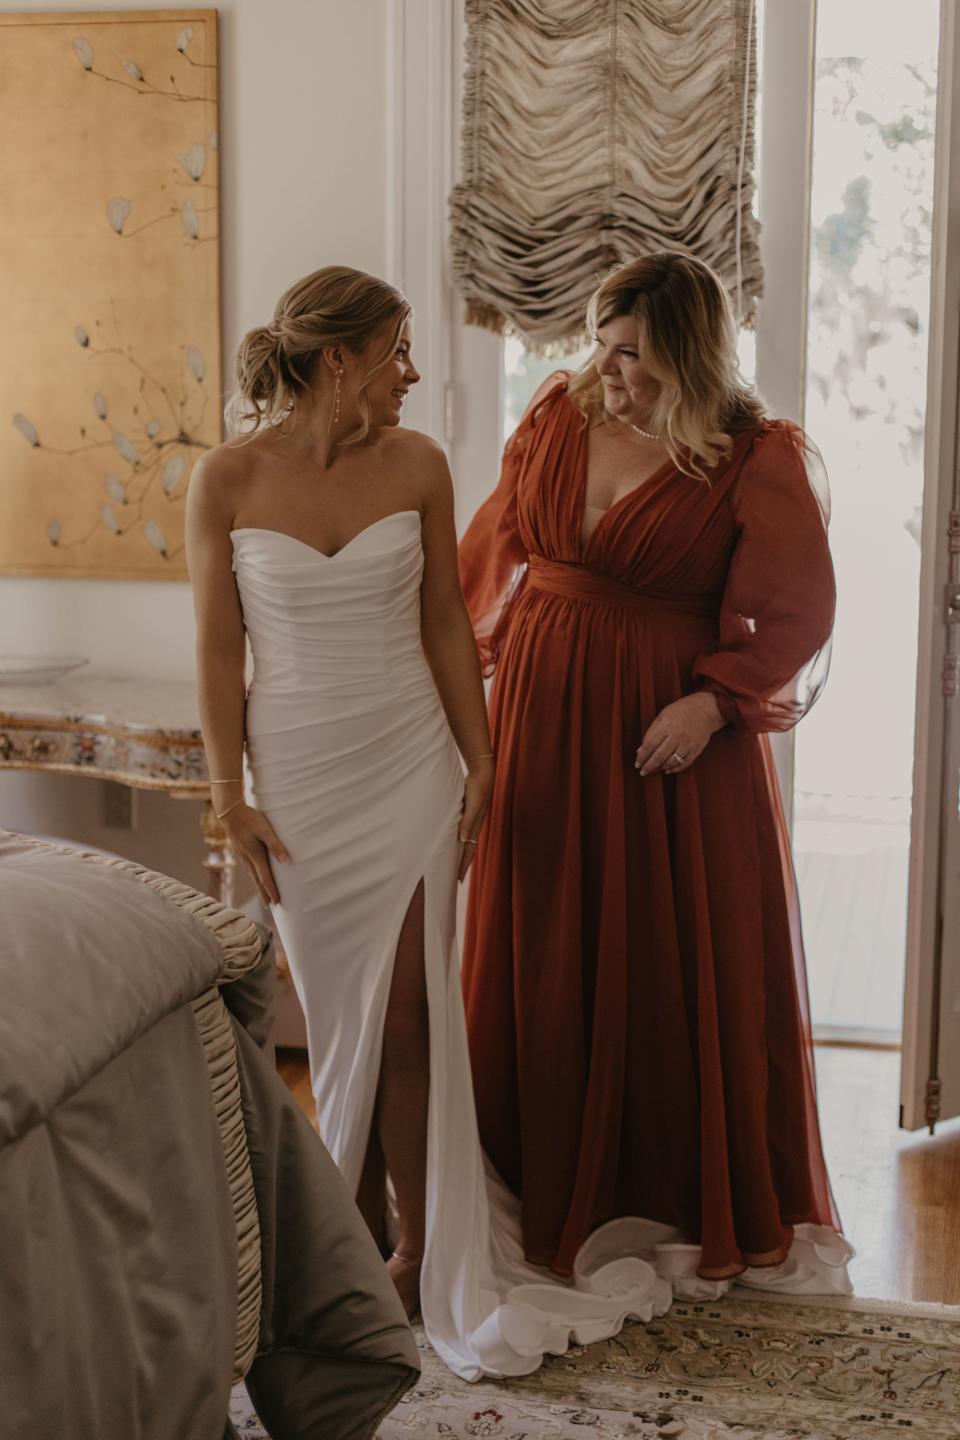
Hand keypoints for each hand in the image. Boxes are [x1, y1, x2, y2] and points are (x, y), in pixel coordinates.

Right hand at [221, 802, 288, 905]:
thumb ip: (275, 844)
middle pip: (257, 881)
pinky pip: (248, 868)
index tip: (277, 902)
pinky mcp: (239, 850)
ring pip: (251, 875)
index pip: (265, 878)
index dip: (271, 891)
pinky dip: (253, 877)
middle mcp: (247, 858)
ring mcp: (242, 855)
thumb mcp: (265, 829)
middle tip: (270, 906)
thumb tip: (286, 860)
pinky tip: (254, 876)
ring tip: (263, 896)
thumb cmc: (249, 818)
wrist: (229, 811)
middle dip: (264, 893)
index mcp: (255, 856)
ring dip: (258, 887)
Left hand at [458, 756, 493, 881]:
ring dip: (460, 852)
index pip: (469, 851)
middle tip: (456, 878)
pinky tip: (453, 838)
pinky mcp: (469, 811)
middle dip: (462, 863)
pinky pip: (463, 830)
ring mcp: (472, 818)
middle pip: (468, 849)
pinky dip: (458, 838)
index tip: (458, 879)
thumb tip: (463, 839)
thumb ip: (468, 820)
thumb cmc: (477, 787)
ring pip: (465, 840)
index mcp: (476, 826)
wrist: (483, 772)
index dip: (463, 865)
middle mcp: (474, 825)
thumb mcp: (472, 804)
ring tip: (454, 861)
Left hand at [634, 692, 723, 776]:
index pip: (649, 745)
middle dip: (649, 766)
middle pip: (659, 756)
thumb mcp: (663, 716)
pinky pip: (683, 764)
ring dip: (660, 768)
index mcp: (666, 725)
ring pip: (670, 762)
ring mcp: (687, 744)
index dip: (642, 756)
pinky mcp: (696, 750)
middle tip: (643, 772)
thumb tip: (641, 750)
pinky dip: (674, 769)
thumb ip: (651, 732)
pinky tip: (667, 769)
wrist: (705, 710)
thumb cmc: (680, 711)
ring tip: (654, 769)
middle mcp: (677, 735)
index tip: (637, 763)